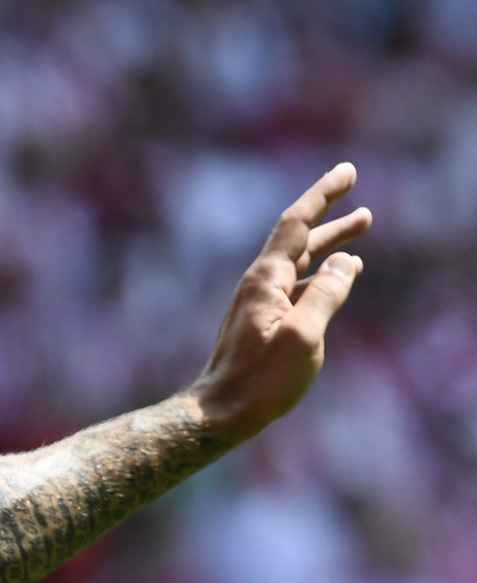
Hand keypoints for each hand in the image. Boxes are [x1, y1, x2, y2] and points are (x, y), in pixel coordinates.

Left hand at [187, 162, 372, 443]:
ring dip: (330, 242)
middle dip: (331, 214)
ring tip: (362, 227)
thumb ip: (328, 294)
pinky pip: (297, 283)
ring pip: (300, 260)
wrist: (219, 411)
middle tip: (357, 191)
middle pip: (300, 237)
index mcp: (266, 279)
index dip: (323, 194)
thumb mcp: (305, 335)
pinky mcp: (262, 319)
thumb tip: (347, 263)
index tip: (347, 170)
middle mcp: (259, 283)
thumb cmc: (261, 380)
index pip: (297, 223)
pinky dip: (321, 271)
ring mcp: (259, 301)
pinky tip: (340, 274)